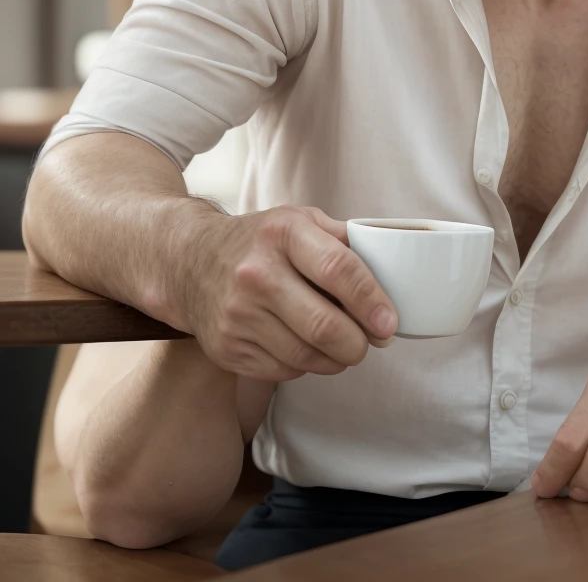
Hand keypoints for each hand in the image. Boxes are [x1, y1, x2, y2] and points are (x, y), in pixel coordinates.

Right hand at [179, 205, 396, 381]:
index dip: (371, 301)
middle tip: (373, 341)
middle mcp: (256, 273)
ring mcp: (238, 313)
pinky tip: (309, 347)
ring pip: (307, 355)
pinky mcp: (227, 347)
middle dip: (360, 343)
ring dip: (338, 359)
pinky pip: (284, 370)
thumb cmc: (260, 241)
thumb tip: (393, 271)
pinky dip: (308, 365)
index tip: (390, 323)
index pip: (339, 270)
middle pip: (324, 325)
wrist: (189, 260)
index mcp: (283, 233)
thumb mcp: (301, 221)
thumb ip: (345, 240)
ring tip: (346, 346)